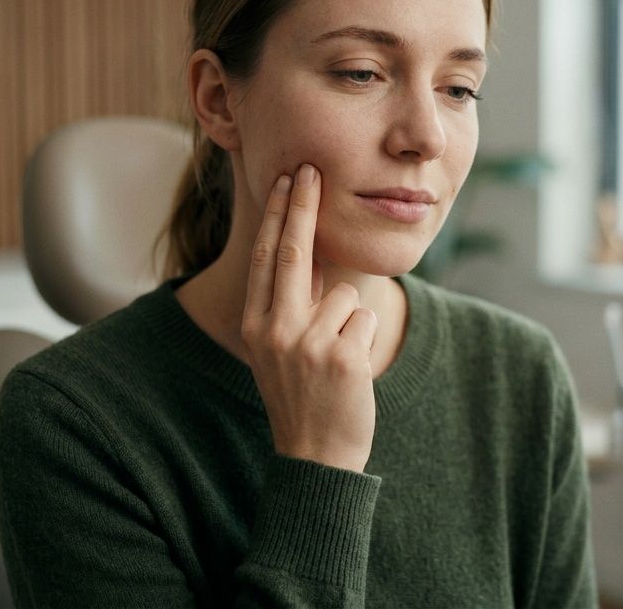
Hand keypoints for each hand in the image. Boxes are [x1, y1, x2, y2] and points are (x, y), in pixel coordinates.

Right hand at [240, 164, 377, 472]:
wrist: (316, 455)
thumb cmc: (304, 397)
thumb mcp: (279, 350)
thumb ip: (289, 307)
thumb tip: (314, 255)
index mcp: (255, 325)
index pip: (268, 257)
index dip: (278, 215)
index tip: (286, 179)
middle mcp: (274, 328)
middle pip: (295, 251)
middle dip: (302, 205)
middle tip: (310, 168)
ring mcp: (307, 342)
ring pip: (346, 293)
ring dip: (351, 320)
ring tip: (337, 360)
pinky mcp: (343, 354)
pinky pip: (367, 319)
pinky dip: (366, 339)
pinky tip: (351, 371)